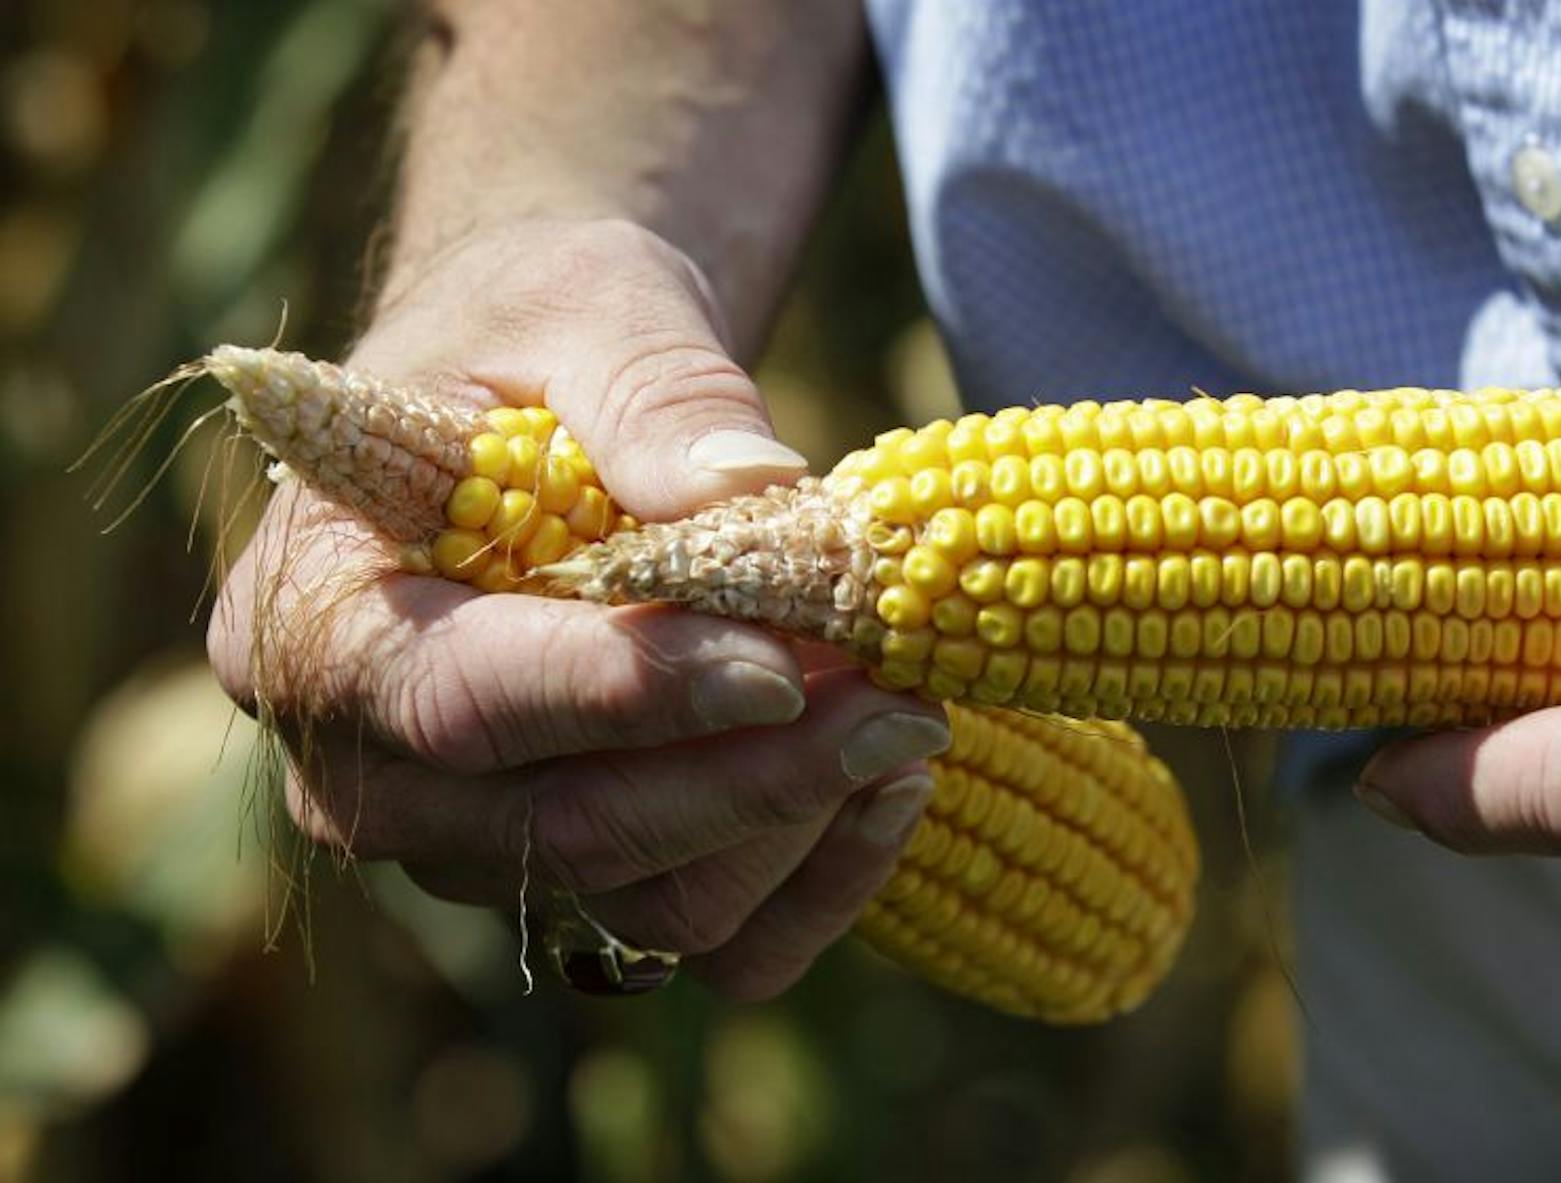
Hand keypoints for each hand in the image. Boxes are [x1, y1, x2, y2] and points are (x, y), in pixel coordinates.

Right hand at [208, 218, 949, 995]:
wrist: (552, 395)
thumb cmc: (543, 334)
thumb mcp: (588, 310)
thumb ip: (653, 395)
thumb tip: (754, 487)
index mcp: (314, 619)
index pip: (464, 700)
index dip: (628, 693)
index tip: (783, 666)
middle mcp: (369, 771)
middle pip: (564, 832)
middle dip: (748, 776)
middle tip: (899, 701)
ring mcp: (480, 848)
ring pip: (653, 907)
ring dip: (800, 825)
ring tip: (910, 713)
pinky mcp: (585, 887)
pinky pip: (715, 944)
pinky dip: (817, 887)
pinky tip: (893, 788)